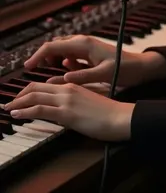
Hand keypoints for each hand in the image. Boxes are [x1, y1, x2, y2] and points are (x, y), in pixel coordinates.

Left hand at [3, 82, 133, 140]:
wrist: (119, 117)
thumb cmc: (108, 112)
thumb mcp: (89, 101)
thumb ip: (74, 100)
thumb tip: (63, 107)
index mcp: (73, 85)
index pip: (45, 84)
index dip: (29, 90)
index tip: (21, 97)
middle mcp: (67, 89)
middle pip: (36, 87)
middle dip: (20, 95)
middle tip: (10, 102)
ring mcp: (66, 100)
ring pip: (34, 96)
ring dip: (18, 102)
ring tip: (8, 108)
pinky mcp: (65, 113)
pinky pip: (39, 109)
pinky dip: (25, 111)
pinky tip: (17, 114)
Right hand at [23, 34, 164, 88]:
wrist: (140, 67)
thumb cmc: (124, 69)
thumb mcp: (102, 75)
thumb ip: (81, 76)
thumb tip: (62, 78)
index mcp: (84, 45)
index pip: (53, 46)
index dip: (38, 56)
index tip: (27, 67)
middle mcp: (84, 42)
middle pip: (55, 45)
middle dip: (43, 56)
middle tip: (33, 70)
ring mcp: (87, 46)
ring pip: (63, 48)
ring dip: (53, 57)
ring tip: (47, 70)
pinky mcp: (90, 52)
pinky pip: (71, 53)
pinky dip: (64, 60)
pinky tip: (66, 70)